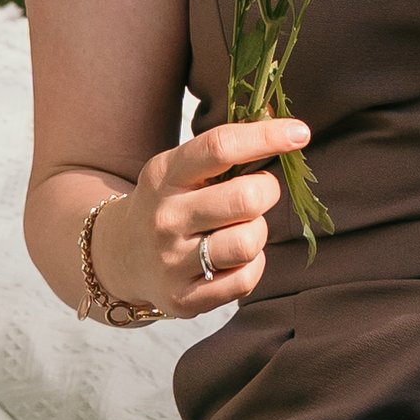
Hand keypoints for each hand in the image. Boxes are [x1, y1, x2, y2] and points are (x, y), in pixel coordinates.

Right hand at [91, 117, 311, 315]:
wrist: (120, 256)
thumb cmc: (169, 203)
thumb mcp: (180, 169)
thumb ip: (225, 151)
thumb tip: (281, 121)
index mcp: (165, 175)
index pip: (219, 148)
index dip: (265, 136)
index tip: (299, 133)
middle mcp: (165, 217)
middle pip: (246, 198)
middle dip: (266, 191)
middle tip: (259, 192)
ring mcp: (171, 261)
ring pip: (249, 242)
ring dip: (259, 232)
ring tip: (243, 228)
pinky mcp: (183, 298)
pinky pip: (244, 280)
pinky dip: (252, 266)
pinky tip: (236, 258)